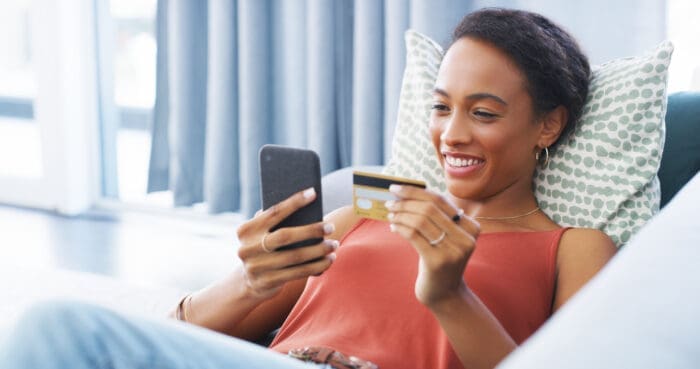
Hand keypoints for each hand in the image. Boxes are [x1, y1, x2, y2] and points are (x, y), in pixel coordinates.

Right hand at [235, 188, 337, 300]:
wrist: (247, 282)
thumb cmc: (263, 248)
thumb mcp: (260, 234)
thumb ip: (274, 221)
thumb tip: (304, 205)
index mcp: (246, 230)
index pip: (273, 212)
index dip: (294, 202)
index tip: (313, 193)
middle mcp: (247, 248)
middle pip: (285, 236)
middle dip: (311, 230)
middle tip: (330, 226)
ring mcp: (256, 267)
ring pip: (295, 256)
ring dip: (319, 250)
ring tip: (334, 244)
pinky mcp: (267, 282)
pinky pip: (298, 272)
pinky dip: (316, 266)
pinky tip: (328, 260)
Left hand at [385, 185, 479, 307]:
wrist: (445, 293)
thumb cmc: (440, 258)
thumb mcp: (445, 236)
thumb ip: (436, 216)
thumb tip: (407, 191)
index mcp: (471, 227)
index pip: (440, 200)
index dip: (416, 191)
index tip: (397, 188)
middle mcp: (466, 238)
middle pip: (430, 208)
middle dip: (406, 201)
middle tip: (390, 201)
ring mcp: (453, 251)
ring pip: (420, 220)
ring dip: (400, 214)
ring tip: (390, 213)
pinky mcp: (437, 262)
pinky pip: (413, 235)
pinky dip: (400, 227)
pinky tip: (393, 227)